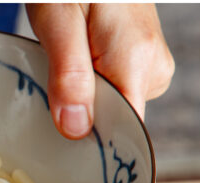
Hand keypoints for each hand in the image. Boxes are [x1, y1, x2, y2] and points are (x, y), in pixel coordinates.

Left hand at [27, 4, 174, 139]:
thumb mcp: (57, 22)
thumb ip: (68, 75)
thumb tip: (75, 129)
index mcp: (136, 62)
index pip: (124, 130)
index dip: (91, 143)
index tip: (57, 139)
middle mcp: (152, 68)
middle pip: (113, 120)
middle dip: (76, 113)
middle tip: (47, 85)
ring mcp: (149, 64)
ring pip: (109, 105)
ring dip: (77, 96)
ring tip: (58, 63)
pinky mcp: (139, 60)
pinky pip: (110, 88)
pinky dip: (85, 83)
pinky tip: (69, 62)